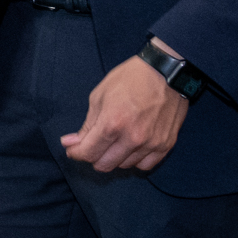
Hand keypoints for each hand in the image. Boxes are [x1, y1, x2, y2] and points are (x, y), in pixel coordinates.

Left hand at [62, 46, 189, 172]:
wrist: (167, 72)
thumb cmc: (130, 79)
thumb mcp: (99, 96)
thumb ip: (86, 125)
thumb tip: (71, 143)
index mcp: (112, 123)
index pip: (88, 153)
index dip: (76, 153)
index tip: (73, 148)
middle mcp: (132, 138)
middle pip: (105, 165)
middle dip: (93, 157)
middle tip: (93, 145)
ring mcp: (151, 143)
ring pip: (124, 166)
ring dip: (114, 158)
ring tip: (114, 141)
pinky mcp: (166, 145)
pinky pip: (145, 165)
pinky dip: (135, 160)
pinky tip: (131, 148)